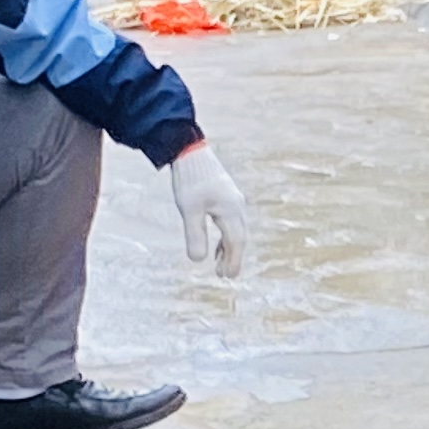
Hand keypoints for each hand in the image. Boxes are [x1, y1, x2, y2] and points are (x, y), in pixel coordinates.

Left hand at [170, 141, 250, 275]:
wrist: (190, 151)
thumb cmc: (190, 179)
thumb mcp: (189, 209)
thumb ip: (195, 235)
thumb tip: (198, 260)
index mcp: (231, 210)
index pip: (236, 242)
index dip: (233, 261)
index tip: (227, 277)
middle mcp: (237, 206)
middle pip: (239, 237)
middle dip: (233, 257)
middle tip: (224, 276)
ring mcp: (233, 200)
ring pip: (236, 230)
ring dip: (230, 248)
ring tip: (220, 264)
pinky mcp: (226, 196)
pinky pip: (231, 221)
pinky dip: (226, 236)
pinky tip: (218, 243)